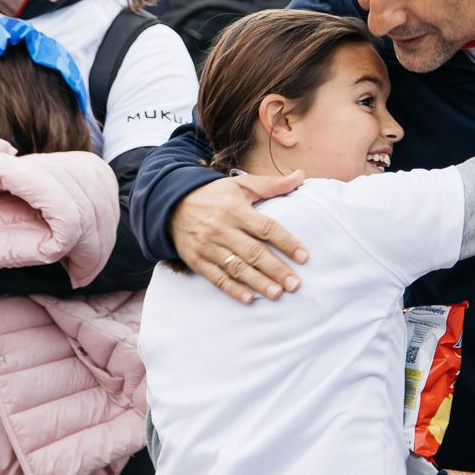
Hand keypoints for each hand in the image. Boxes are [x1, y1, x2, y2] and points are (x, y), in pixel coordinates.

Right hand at [168, 173, 309, 303]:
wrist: (171, 204)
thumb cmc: (213, 195)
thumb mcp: (240, 185)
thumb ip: (271, 184)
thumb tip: (300, 176)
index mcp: (235, 209)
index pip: (266, 228)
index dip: (286, 242)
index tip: (304, 256)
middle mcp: (222, 229)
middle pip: (254, 252)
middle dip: (276, 270)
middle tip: (295, 284)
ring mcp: (208, 246)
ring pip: (237, 268)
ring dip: (258, 282)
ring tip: (277, 294)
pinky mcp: (197, 260)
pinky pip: (216, 277)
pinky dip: (233, 289)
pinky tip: (249, 299)